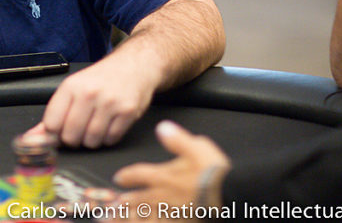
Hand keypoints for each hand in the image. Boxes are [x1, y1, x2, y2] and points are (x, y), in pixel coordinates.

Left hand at [37, 51, 160, 147]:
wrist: (134, 64)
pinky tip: (110, 124)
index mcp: (71, 86)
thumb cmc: (101, 78)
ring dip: (92, 139)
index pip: (51, 124)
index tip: (60, 129)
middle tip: (80, 128)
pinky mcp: (127, 111)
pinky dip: (109, 137)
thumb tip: (32, 138)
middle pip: (70, 136)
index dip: (54, 132)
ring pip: (91, 141)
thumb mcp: (74, 89)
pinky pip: (111, 140)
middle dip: (74, 138)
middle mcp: (89, 93)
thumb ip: (53, 115)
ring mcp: (109, 103)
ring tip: (96, 124)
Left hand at [113, 121, 230, 220]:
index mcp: (163, 176)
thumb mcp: (196, 147)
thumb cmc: (213, 172)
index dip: (127, 176)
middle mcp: (162, 196)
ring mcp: (169, 213)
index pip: (138, 174)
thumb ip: (177, 139)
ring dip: (130, 217)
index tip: (118, 178)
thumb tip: (162, 127)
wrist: (228, 195)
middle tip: (114, 204)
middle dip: (124, 201)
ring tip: (119, 219)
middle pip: (136, 200)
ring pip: (144, 216)